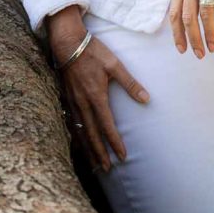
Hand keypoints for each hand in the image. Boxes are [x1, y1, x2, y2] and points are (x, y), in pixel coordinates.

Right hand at [50, 26, 149, 172]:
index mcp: (96, 96)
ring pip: (80, 131)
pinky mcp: (67, 98)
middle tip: (107, 169)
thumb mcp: (115, 65)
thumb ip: (130, 83)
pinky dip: (76, 137)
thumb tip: (146, 99)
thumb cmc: (93, 52)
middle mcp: (83, 103)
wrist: (68, 43)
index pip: (107, 126)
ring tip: (94, 163)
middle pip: (91, 134)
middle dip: (100, 153)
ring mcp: (72, 102)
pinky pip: (71, 124)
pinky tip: (79, 143)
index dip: (115, 142)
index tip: (122, 156)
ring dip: (88, 148)